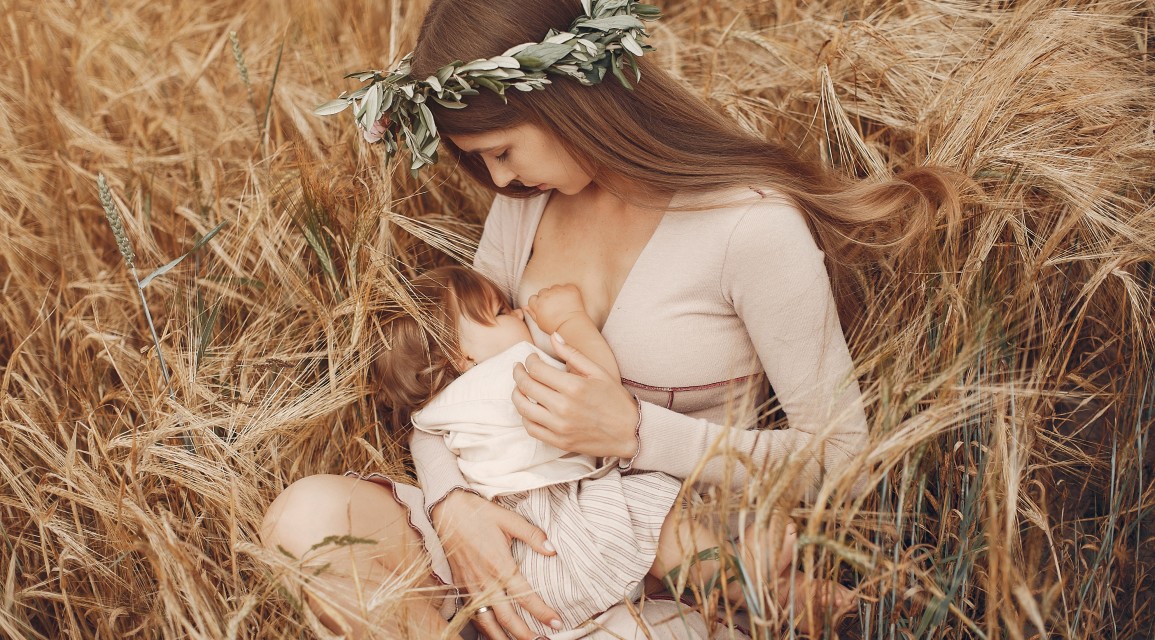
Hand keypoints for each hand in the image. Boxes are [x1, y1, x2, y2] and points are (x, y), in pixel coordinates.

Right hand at [431, 490, 561, 638]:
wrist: (446, 509)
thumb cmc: (478, 512)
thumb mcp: (508, 518)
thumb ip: (532, 535)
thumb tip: (553, 550)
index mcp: (499, 564)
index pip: (525, 596)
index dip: (542, 612)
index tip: (557, 622)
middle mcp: (484, 580)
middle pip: (506, 618)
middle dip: (525, 634)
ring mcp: (470, 585)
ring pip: (486, 622)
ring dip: (503, 637)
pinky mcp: (460, 585)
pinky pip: (472, 614)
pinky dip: (483, 628)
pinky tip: (492, 633)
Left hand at [512, 332, 638, 458]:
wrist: (629, 433)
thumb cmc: (615, 400)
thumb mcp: (598, 372)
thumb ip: (573, 354)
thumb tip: (553, 336)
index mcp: (574, 387)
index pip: (537, 369)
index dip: (529, 360)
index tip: (531, 358)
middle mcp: (563, 407)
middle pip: (527, 386)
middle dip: (518, 373)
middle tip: (518, 368)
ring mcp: (560, 427)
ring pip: (524, 409)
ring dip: (517, 394)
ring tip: (519, 387)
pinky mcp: (559, 441)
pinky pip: (531, 429)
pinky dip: (525, 417)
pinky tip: (529, 408)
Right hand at [525, 284, 585, 333]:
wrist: (572, 326)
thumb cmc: (555, 327)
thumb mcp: (540, 323)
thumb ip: (531, 313)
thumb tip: (525, 306)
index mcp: (538, 303)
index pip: (533, 298)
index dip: (538, 303)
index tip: (544, 308)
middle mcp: (547, 295)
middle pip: (543, 291)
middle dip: (547, 297)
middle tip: (554, 306)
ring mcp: (559, 291)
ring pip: (555, 287)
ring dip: (557, 293)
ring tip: (563, 304)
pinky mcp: (570, 289)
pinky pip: (567, 286)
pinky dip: (568, 292)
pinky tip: (570, 301)